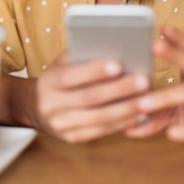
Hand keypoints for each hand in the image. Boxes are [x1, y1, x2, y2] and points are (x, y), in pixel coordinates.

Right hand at [35, 53, 151, 142]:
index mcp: (49, 82)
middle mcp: (52, 105)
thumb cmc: (58, 78)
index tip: (118, 64)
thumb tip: (111, 45)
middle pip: (89, 98)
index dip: (94, 71)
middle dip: (119, 90)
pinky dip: (122, 123)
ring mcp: (62, 125)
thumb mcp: (62, 63)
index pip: (71, 76)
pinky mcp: (73, 138)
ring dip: (126, 109)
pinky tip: (139, 115)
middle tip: (143, 81)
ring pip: (98, 118)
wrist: (36, 108)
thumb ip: (81, 56)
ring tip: (147, 100)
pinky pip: (101, 131)